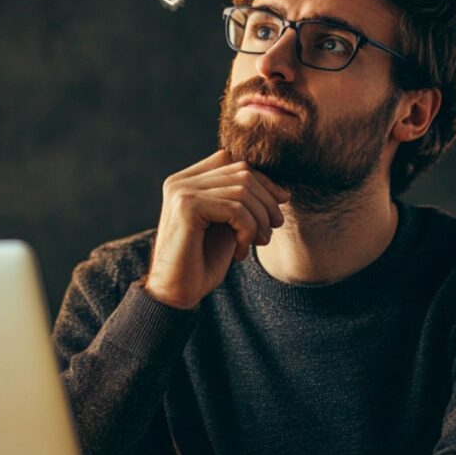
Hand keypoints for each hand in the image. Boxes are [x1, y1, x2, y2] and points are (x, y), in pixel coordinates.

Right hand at [145, 150, 289, 309]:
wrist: (176, 293)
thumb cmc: (202, 263)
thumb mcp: (225, 225)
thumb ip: (238, 202)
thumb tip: (278, 190)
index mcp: (185, 181)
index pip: (231, 161)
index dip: (261, 180)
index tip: (279, 203)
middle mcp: (180, 182)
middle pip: (242, 171)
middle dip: (267, 200)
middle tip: (272, 228)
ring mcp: (181, 191)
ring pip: (243, 189)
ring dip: (260, 219)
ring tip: (258, 242)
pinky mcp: (187, 207)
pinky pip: (236, 208)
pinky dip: (248, 230)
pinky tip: (241, 252)